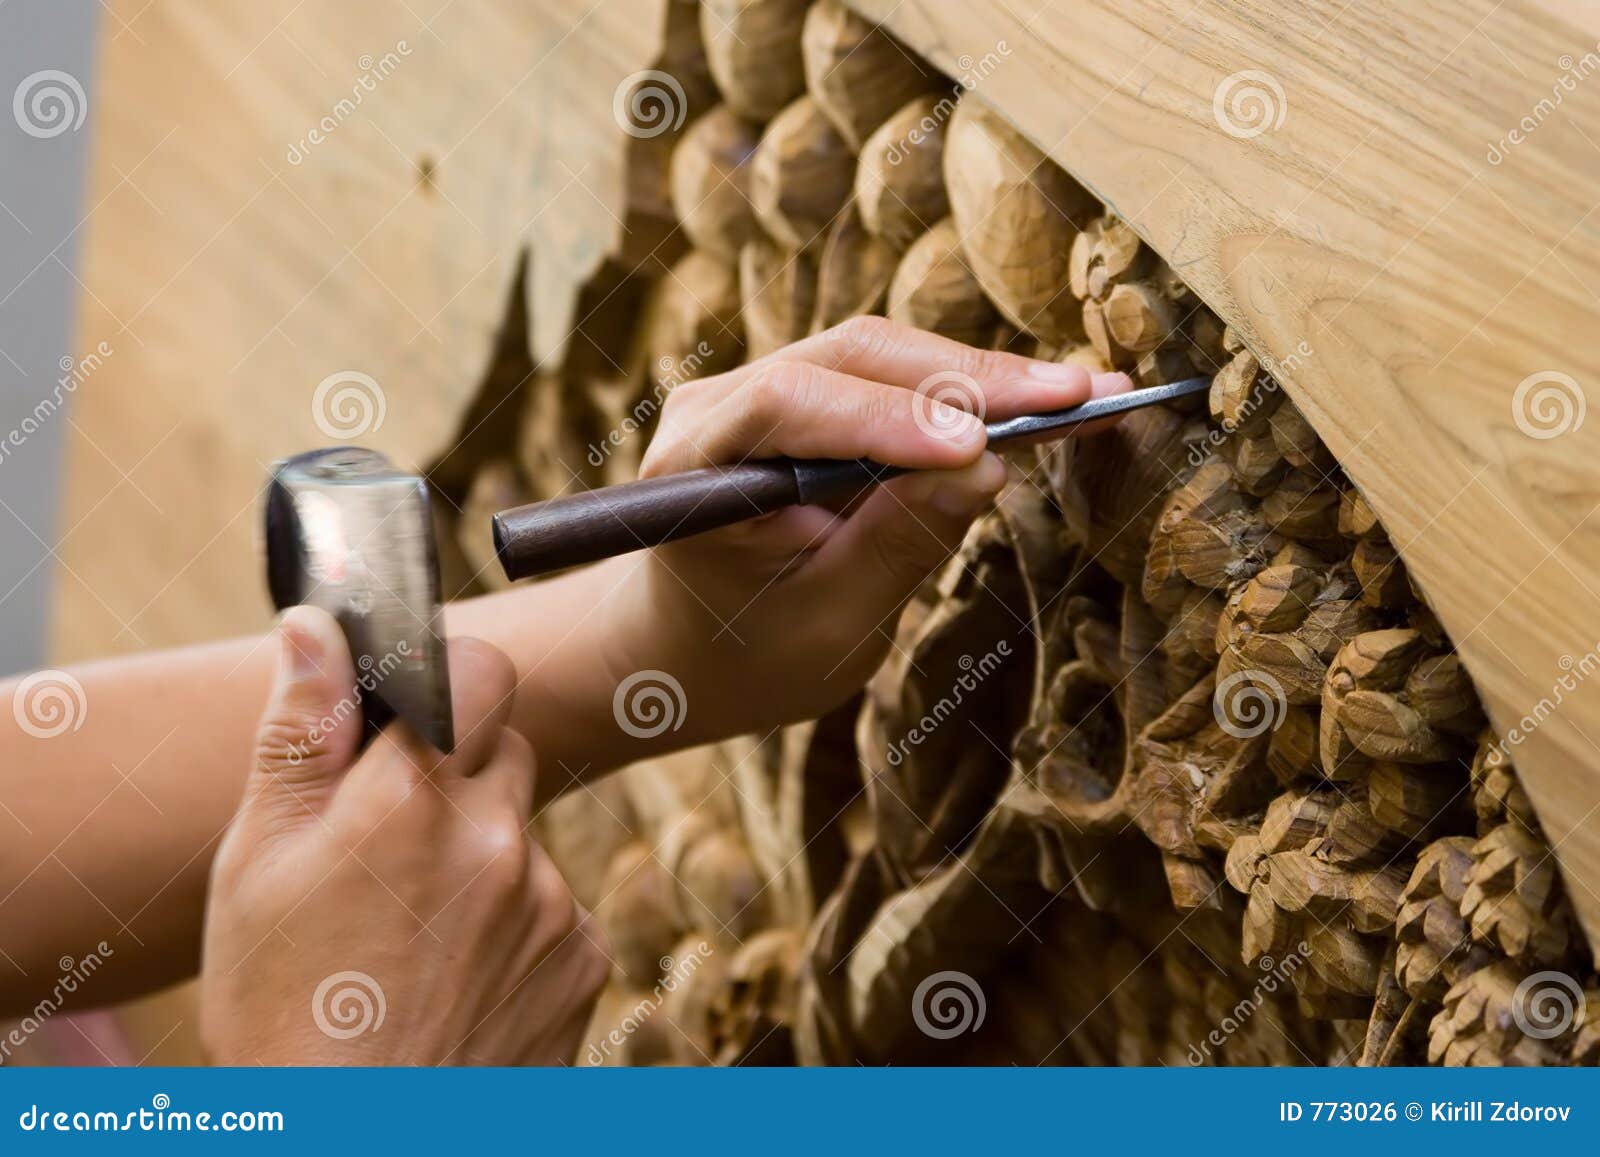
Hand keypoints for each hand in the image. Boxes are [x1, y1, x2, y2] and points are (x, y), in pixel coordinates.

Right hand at [200, 607, 609, 1064]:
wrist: (359, 1141)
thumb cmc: (284, 1008)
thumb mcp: (258, 865)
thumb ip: (299, 734)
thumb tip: (314, 626)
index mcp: (411, 802)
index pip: (481, 671)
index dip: (450, 683)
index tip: (416, 717)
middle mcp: (500, 840)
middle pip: (504, 751)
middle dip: (455, 775)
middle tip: (390, 845)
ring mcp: (551, 902)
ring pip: (523, 833)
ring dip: (482, 857)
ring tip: (412, 933)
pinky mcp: (584, 957)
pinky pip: (554, 903)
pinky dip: (516, 921)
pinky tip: (457, 973)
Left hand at [617, 316, 1131, 739]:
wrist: (692, 652)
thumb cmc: (748, 655)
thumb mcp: (828, 625)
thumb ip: (896, 545)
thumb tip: (985, 469)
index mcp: (694, 470)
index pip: (788, 407)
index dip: (888, 418)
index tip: (980, 447)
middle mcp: (715, 406)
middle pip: (849, 359)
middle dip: (967, 380)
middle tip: (1078, 397)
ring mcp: (757, 389)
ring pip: (879, 355)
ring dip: (981, 376)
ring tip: (1082, 396)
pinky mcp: (805, 394)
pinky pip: (889, 376)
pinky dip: (965, 391)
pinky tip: (1039, 399)